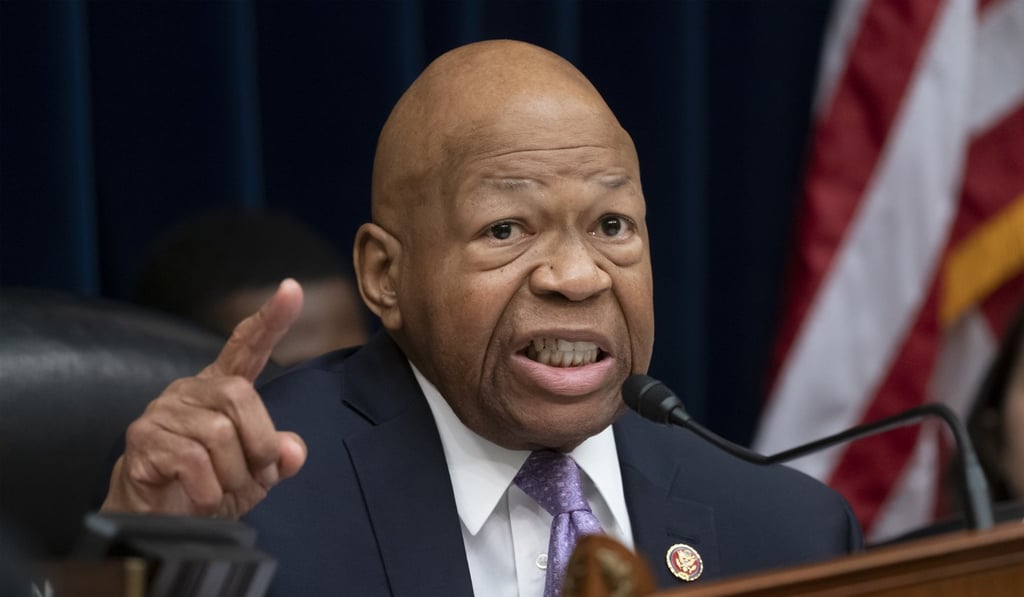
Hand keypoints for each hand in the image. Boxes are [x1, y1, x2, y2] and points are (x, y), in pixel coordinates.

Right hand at [101, 279, 308, 518]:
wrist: (158, 522)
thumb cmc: (209, 486)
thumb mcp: (257, 473)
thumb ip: (279, 456)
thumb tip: (291, 452)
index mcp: (221, 388)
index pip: (246, 345)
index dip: (271, 319)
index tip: (292, 289)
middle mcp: (190, 390)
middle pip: (239, 396)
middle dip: (259, 443)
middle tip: (258, 475)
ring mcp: (162, 411)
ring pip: (218, 434)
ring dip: (233, 475)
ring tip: (223, 491)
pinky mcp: (143, 439)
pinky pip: (192, 462)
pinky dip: (210, 491)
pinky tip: (202, 499)